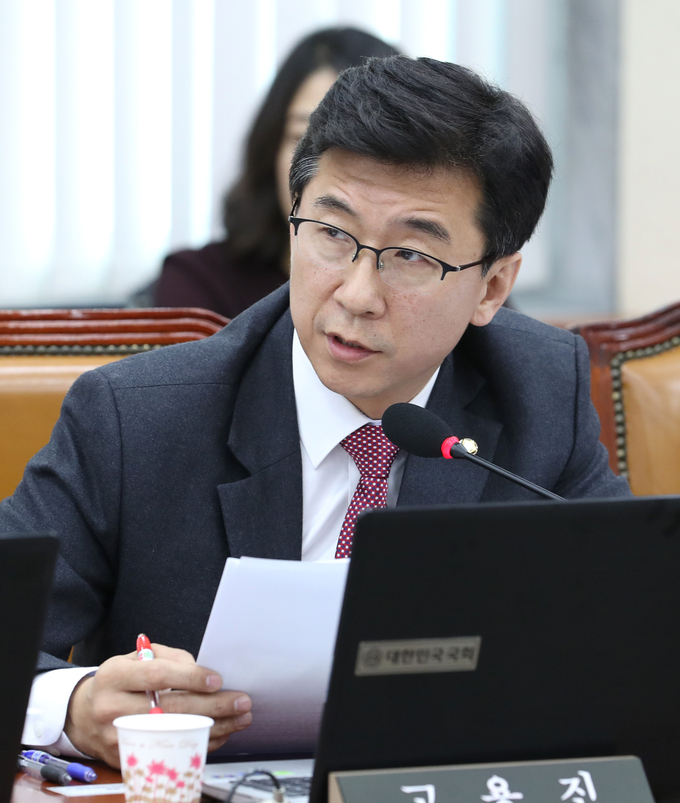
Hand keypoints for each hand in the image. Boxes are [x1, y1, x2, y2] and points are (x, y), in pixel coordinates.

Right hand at [64, 644, 251, 766]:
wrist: (84, 715)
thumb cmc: (119, 681)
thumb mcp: (135, 658)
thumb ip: (168, 658)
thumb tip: (199, 669)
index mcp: (114, 676)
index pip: (157, 675)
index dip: (189, 677)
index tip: (217, 679)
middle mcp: (112, 708)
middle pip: (170, 709)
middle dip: (212, 706)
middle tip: (241, 701)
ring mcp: (119, 737)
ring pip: (174, 734)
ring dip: (214, 728)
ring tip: (240, 718)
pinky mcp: (127, 758)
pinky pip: (170, 751)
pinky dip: (199, 743)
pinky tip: (220, 733)